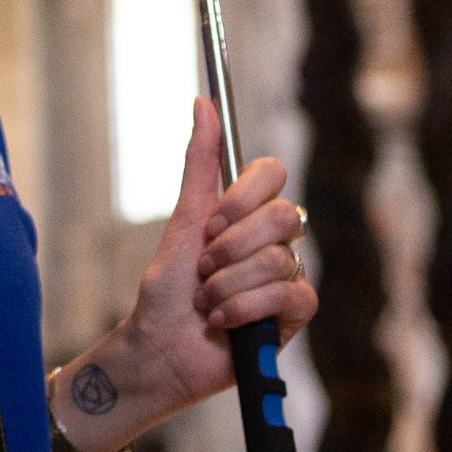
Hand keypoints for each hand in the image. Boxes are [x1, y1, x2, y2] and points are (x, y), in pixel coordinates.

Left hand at [49, 97, 315, 451]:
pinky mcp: (292, 316)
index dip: (244, 197)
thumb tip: (203, 103)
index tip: (210, 222)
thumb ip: (199, 164)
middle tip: (203, 269)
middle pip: (286, 215)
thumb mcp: (181, 222)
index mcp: (246, 214)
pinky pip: (292, 295)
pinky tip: (224, 322)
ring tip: (205, 303)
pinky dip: (248, 308)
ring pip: (281, 260)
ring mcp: (285, 277)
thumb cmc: (165, 291)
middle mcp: (271, 241)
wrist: (158, 349)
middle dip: (233, 247)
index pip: (272, 174)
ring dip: (229, 285)